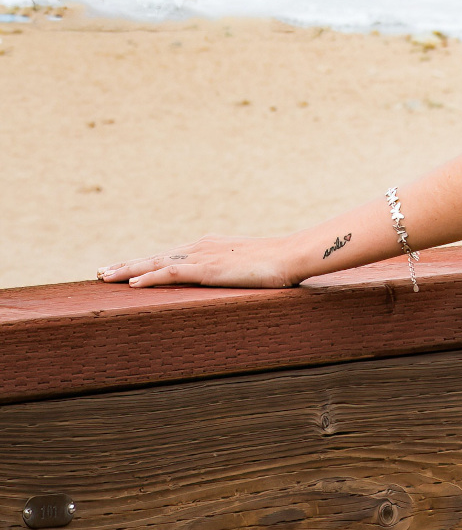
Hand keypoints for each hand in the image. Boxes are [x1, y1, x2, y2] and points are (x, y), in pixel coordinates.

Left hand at [98, 235, 297, 288]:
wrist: (293, 254)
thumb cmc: (278, 263)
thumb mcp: (249, 265)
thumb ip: (233, 270)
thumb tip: (231, 279)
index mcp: (209, 246)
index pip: (169, 255)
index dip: (144, 261)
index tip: (124, 267)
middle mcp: (200, 247)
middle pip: (155, 256)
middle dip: (127, 264)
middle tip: (101, 271)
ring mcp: (203, 256)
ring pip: (156, 262)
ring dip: (128, 269)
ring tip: (105, 276)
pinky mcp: (208, 269)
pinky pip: (172, 273)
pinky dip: (151, 277)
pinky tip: (134, 283)